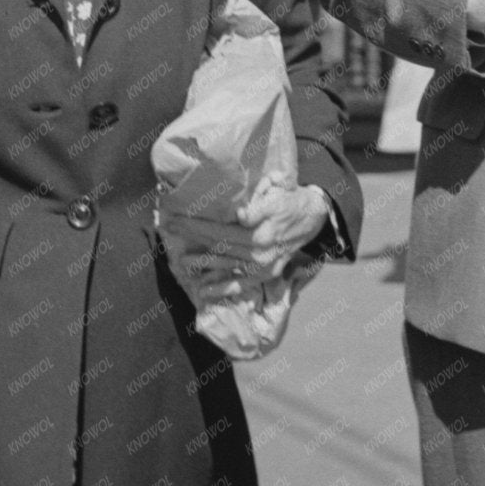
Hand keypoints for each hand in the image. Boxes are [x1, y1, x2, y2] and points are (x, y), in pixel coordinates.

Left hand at [161, 183, 329, 292]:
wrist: (313, 217)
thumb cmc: (290, 200)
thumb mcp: (278, 194)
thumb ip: (259, 206)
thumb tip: (239, 215)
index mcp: (261, 228)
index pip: (221, 227)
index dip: (197, 224)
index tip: (177, 219)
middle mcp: (260, 249)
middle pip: (220, 243)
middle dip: (193, 236)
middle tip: (171, 230)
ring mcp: (262, 264)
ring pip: (226, 263)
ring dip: (203, 263)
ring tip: (183, 261)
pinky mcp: (265, 274)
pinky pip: (240, 285)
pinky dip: (222, 289)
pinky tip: (204, 291)